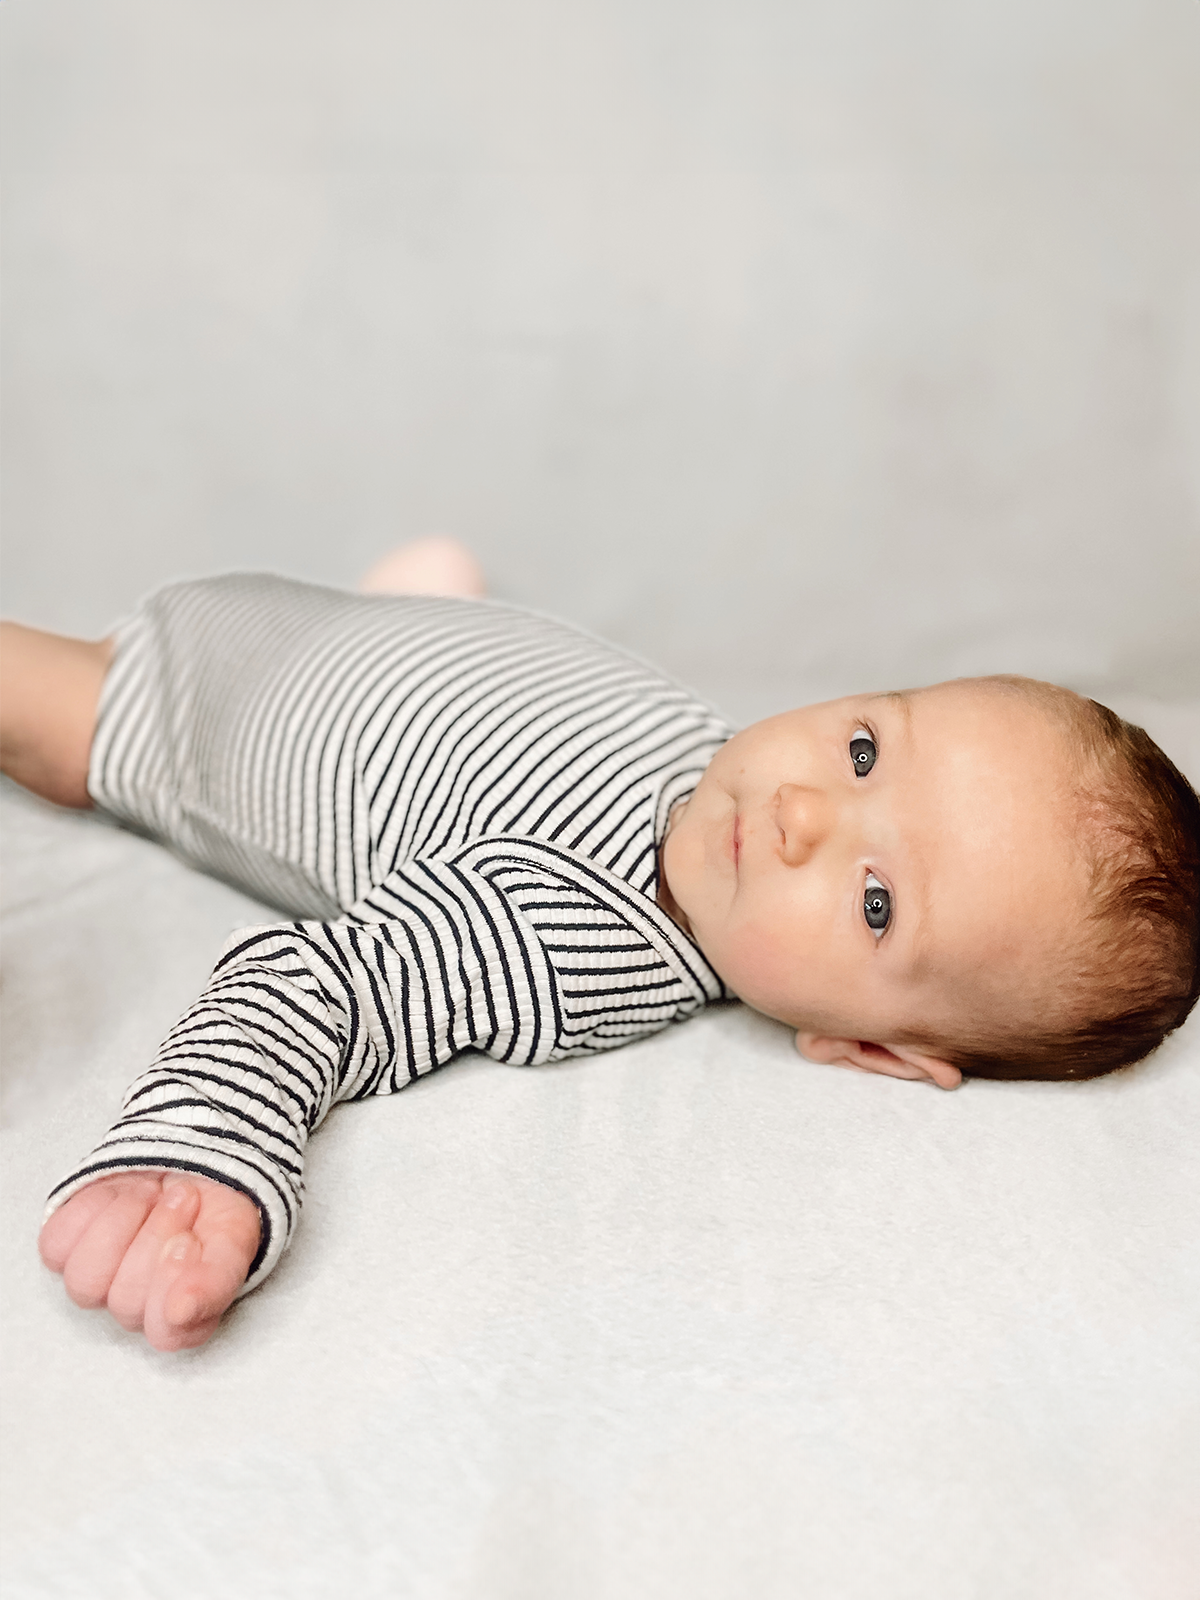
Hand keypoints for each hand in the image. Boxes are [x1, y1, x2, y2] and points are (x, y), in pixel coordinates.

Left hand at [39, 1171, 261, 1350]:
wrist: (188, 1166)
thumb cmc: (214, 1212)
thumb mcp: (233, 1241)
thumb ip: (217, 1282)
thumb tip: (181, 1313)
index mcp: (179, 1321)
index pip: (164, 1333)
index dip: (172, 1283)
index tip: (190, 1239)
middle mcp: (133, 1308)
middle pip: (126, 1301)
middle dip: (157, 1236)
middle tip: (182, 1200)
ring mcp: (95, 1280)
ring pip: (85, 1279)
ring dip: (124, 1221)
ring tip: (151, 1194)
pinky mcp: (63, 1248)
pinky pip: (58, 1244)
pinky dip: (92, 1208)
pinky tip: (118, 1195)